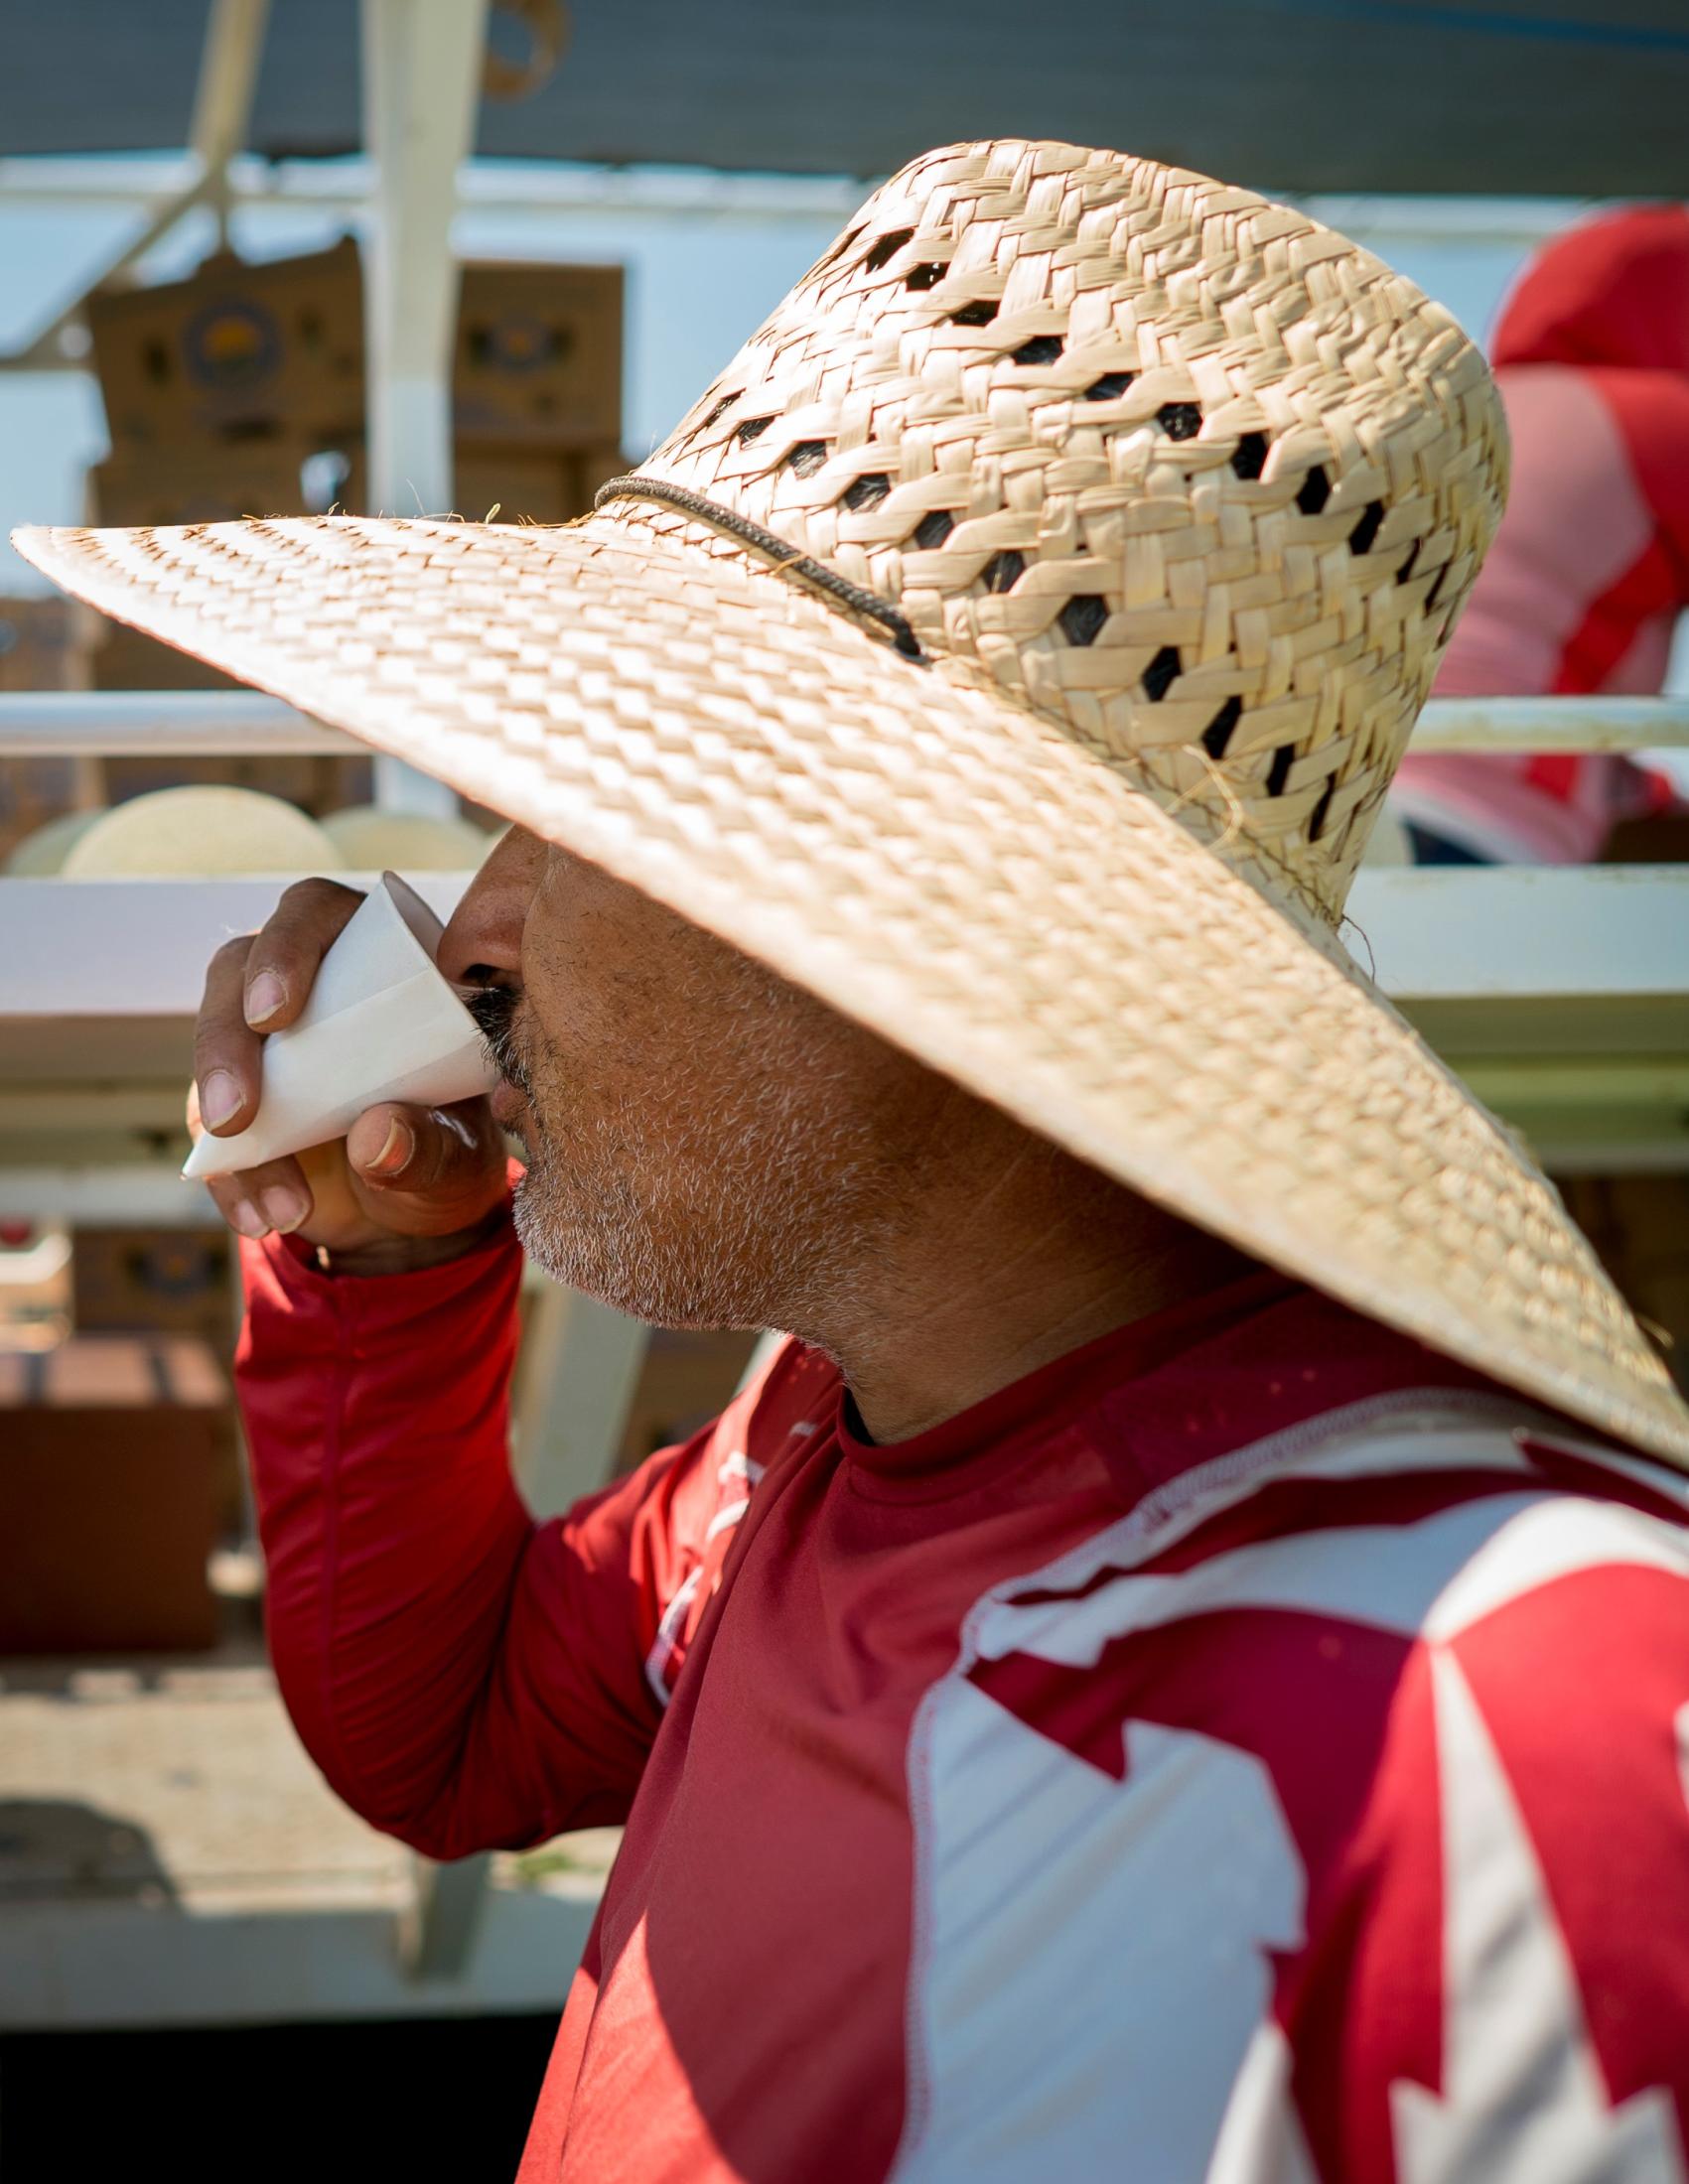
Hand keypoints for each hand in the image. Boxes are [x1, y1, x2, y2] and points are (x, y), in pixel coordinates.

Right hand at [191, 877, 508, 1269]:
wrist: (417, 1214)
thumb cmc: (449, 1151)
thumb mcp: (457, 1158)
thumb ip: (431, 1146)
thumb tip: (377, 1137)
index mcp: (372, 956)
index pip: (313, 914)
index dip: (284, 950)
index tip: (274, 1015)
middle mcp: (304, 985)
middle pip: (236, 972)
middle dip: (226, 1040)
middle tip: (240, 1112)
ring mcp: (257, 1043)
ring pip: (210, 1048)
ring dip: (223, 1123)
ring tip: (280, 1201)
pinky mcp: (229, 1101)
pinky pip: (207, 1131)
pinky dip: (229, 1180)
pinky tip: (260, 1219)